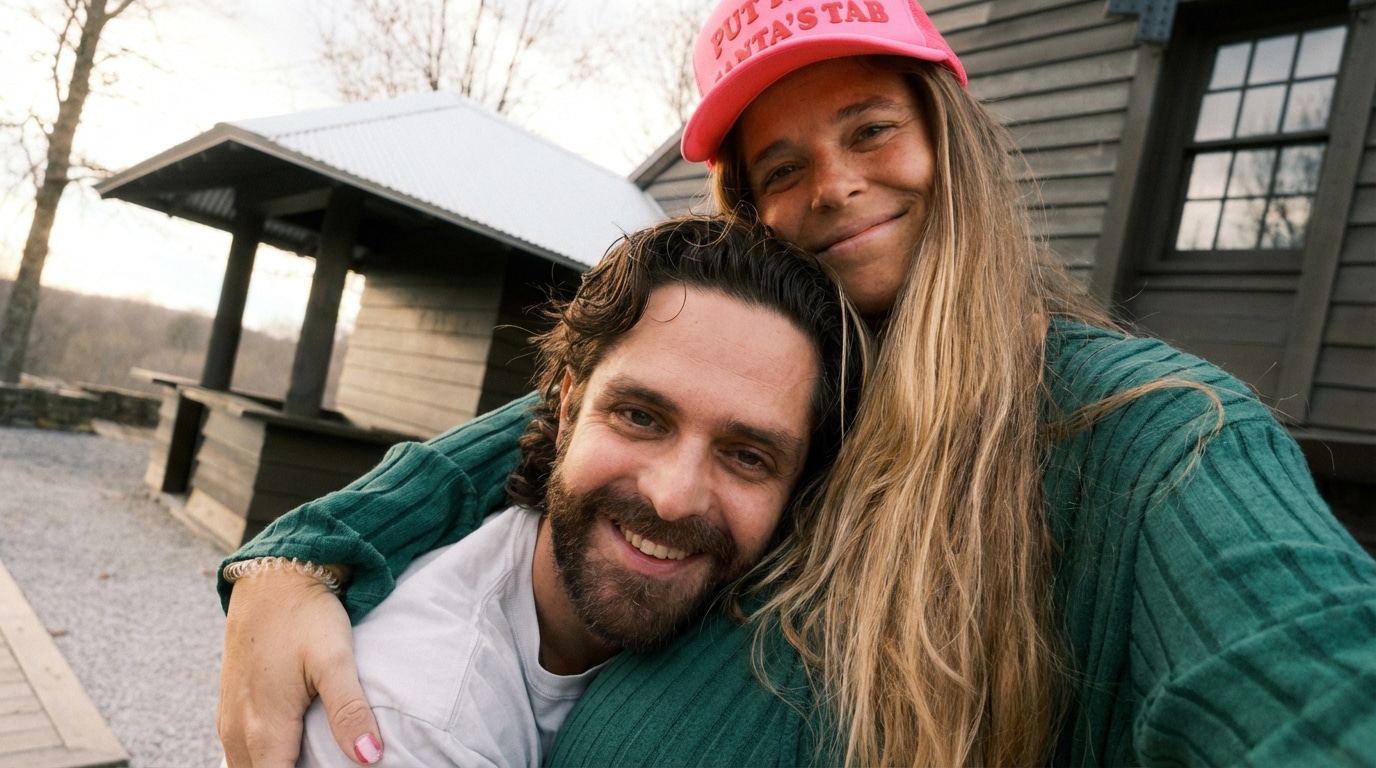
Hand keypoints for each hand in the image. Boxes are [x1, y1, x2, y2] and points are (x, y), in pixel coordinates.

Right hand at [218, 567, 381, 766]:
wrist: (273, 577)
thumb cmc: (306, 616)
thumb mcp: (335, 660)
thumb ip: (349, 711)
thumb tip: (370, 757)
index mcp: (266, 727)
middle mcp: (240, 730)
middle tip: (325, 761)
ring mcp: (230, 719)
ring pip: (245, 767)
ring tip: (311, 760)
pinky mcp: (230, 707)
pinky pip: (240, 752)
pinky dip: (262, 760)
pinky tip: (288, 754)